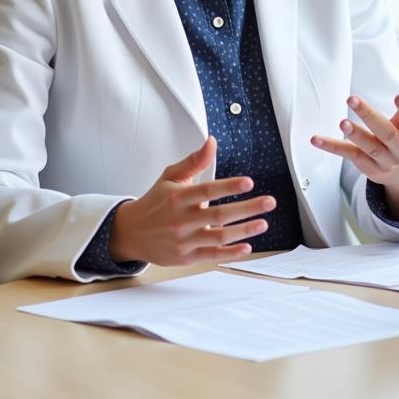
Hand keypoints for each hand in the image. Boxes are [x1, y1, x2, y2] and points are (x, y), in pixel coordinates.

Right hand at [109, 137, 276, 264]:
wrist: (130, 232)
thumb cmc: (155, 202)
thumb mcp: (170, 177)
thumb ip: (194, 161)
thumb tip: (211, 142)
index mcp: (178, 197)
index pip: (207, 190)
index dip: (229, 186)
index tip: (248, 182)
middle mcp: (181, 219)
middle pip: (218, 215)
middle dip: (247, 208)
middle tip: (269, 202)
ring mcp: (184, 240)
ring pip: (219, 237)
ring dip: (244, 231)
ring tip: (263, 223)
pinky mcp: (186, 257)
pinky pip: (211, 256)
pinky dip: (230, 253)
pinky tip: (247, 247)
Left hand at [311, 71, 398, 219]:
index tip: (398, 95)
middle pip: (387, 134)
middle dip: (370, 118)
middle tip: (353, 99)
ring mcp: (385, 162)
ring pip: (369, 148)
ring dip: (354, 135)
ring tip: (342, 122)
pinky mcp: (368, 168)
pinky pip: (349, 156)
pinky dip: (332, 147)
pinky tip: (315, 138)